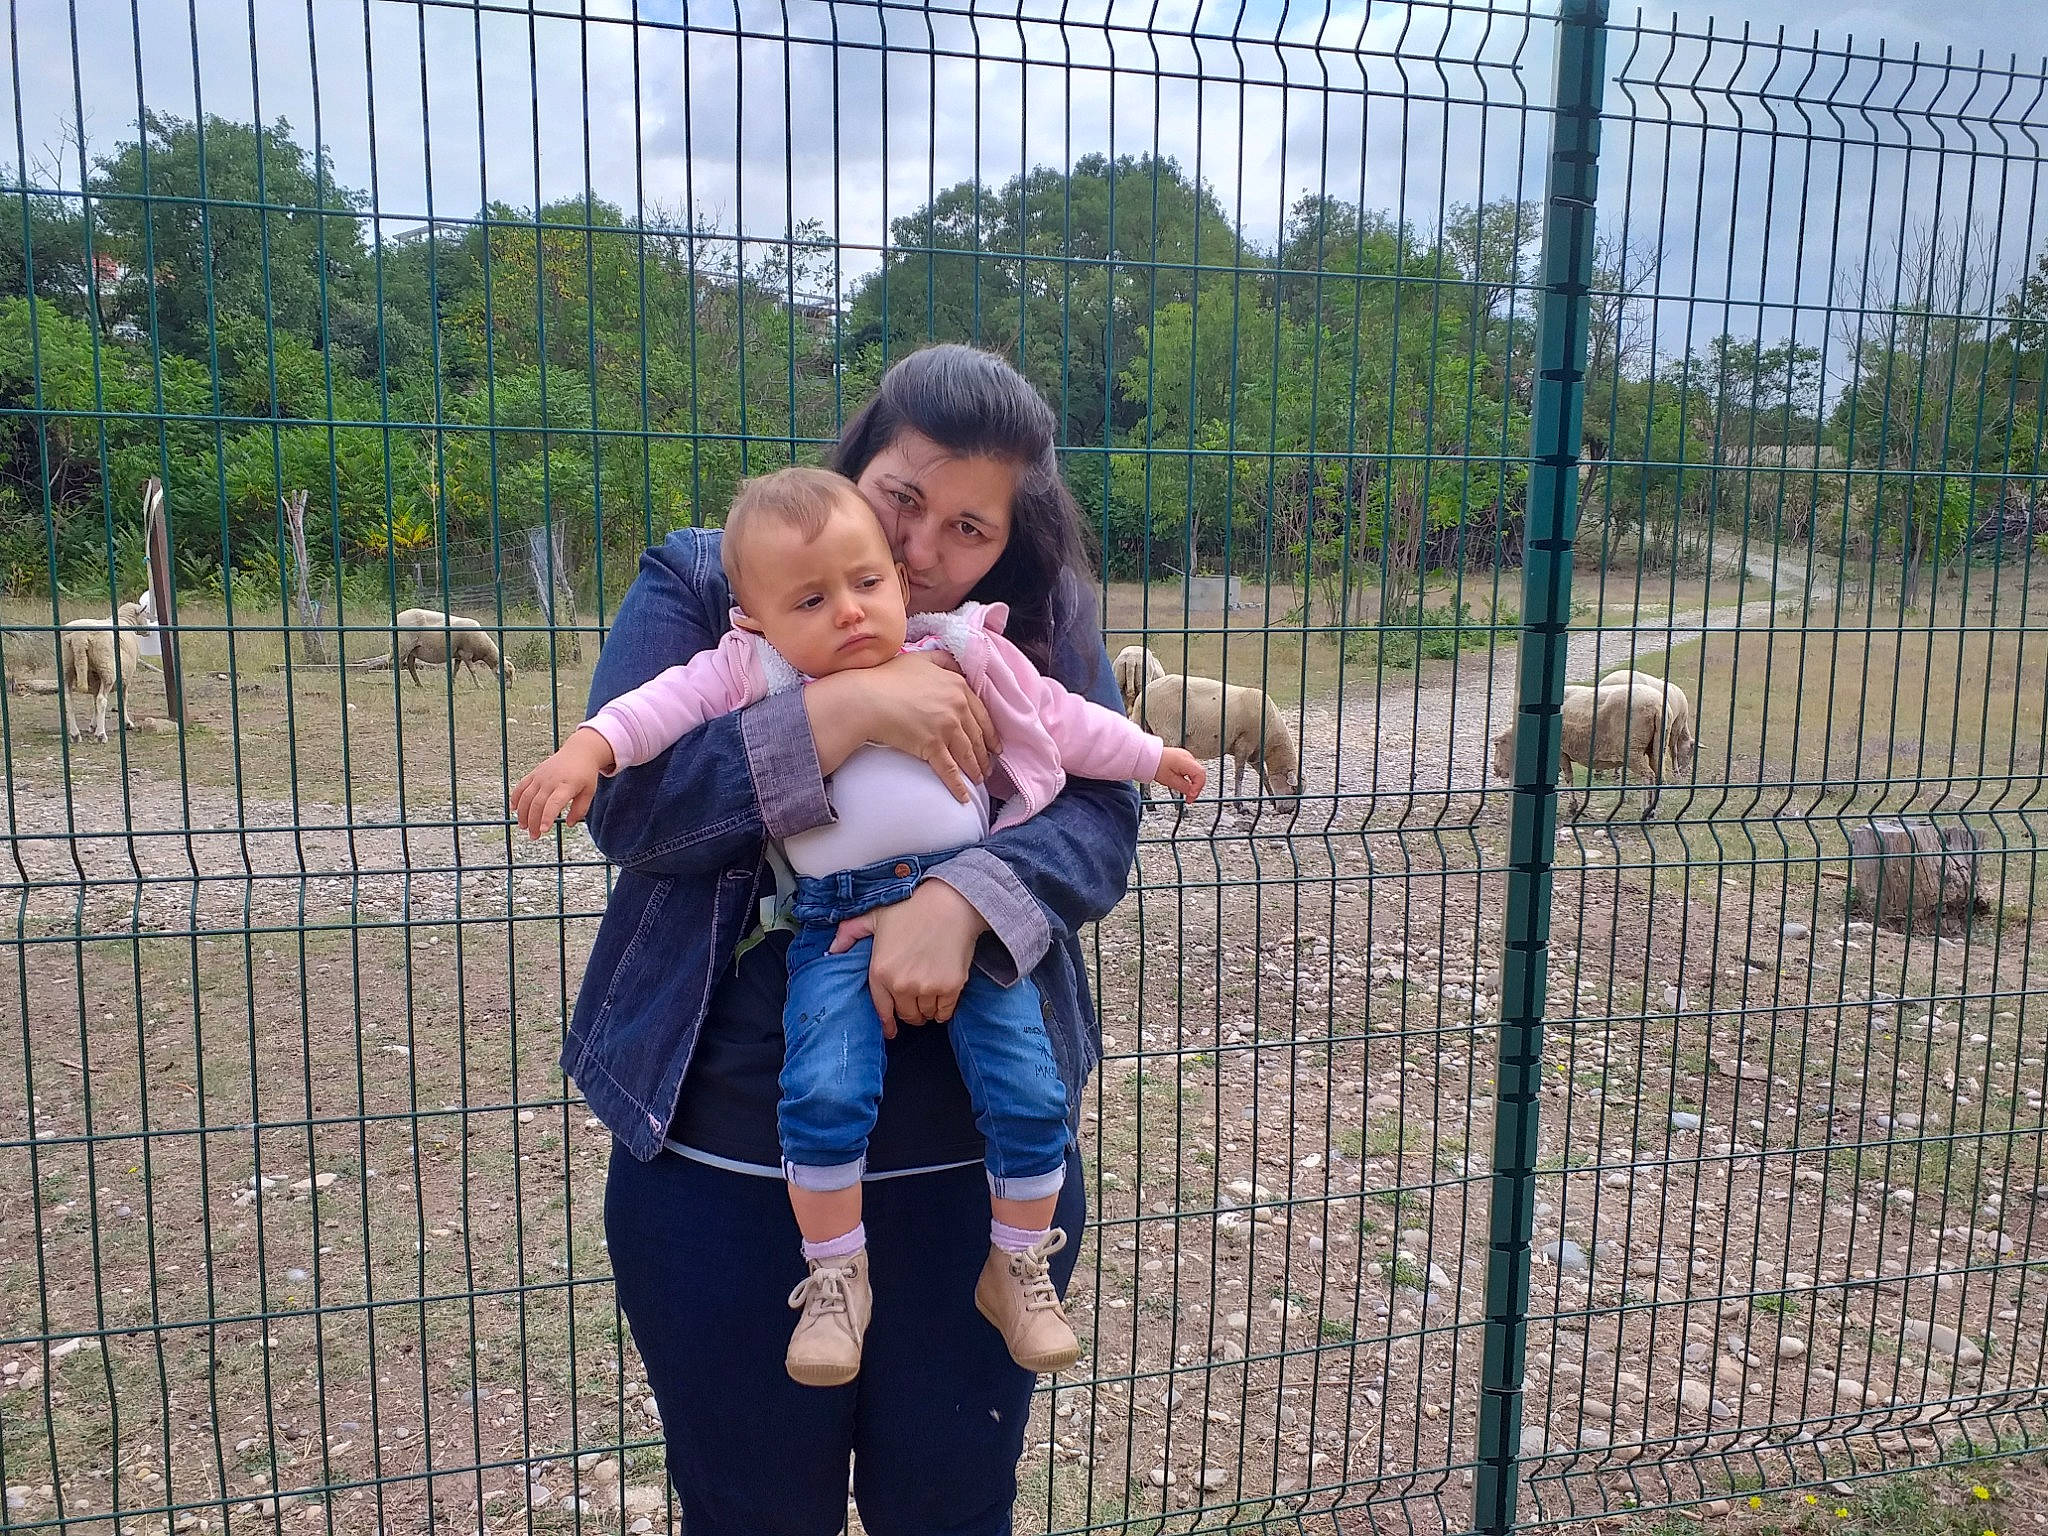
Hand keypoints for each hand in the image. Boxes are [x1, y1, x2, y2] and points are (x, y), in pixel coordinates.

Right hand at [510, 726, 614, 838]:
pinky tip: (514, 809)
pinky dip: (516, 797)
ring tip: (524, 827)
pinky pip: (522, 786)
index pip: (554, 803)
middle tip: (534, 836)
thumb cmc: (585, 774)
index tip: (544, 830)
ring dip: (523, 813)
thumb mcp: (589, 792)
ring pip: (527, 796)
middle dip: (534, 822)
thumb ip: (580, 809)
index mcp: (567, 785)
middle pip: (538, 803)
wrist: (579, 751)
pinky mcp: (535, 773)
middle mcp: (551, 780)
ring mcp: (541, 776)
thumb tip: (569, 824)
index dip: (547, 817)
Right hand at [803, 652, 999, 801]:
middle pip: (977, 736)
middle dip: (985, 754)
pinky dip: (958, 786)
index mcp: (957, 686)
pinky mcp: (932, 746)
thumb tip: (955, 664)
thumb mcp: (920, 659)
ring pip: (967, 754)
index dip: (989, 732)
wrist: (867, 699)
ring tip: (978, 780)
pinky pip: (949, 771)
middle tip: (989, 766)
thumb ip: (942, 659)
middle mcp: (957, 707)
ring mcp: (946, 728)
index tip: (993, 744)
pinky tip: (963, 797)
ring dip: (975, 770)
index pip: (981, 713)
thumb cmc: (889, 677)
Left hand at [828, 878, 988, 1036]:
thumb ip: (850, 932)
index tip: (891, 1031)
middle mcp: (901, 984)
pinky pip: (945, 1011)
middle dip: (910, 1011)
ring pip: (926, 1014)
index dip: (887, 1023)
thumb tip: (832, 948)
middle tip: (915, 1002)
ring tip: (929, 996)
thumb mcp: (875, 916)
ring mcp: (926, 987)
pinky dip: (944, 1010)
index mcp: (880, 971)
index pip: (882, 1009)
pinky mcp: (950, 987)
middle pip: (906, 1015)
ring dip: (927, 1010)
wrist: (950, 902)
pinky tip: (942, 1001)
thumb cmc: (912, 907)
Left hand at [1153, 747, 1206, 800]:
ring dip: (1192, 783)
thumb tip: (1191, 792)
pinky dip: (1188, 778)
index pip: (1200, 775)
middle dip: (1196, 787)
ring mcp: (1186, 756)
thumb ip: (1183, 787)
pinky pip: (1189, 770)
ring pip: (1195, 773)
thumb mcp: (1170, 780)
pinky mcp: (1182, 758)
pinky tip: (1182, 783)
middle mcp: (1188, 757)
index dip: (1198, 788)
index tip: (1191, 796)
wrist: (1148, 757)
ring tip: (1185, 792)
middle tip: (1189, 798)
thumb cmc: (1156, 766)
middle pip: (1199, 774)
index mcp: (1186, 761)